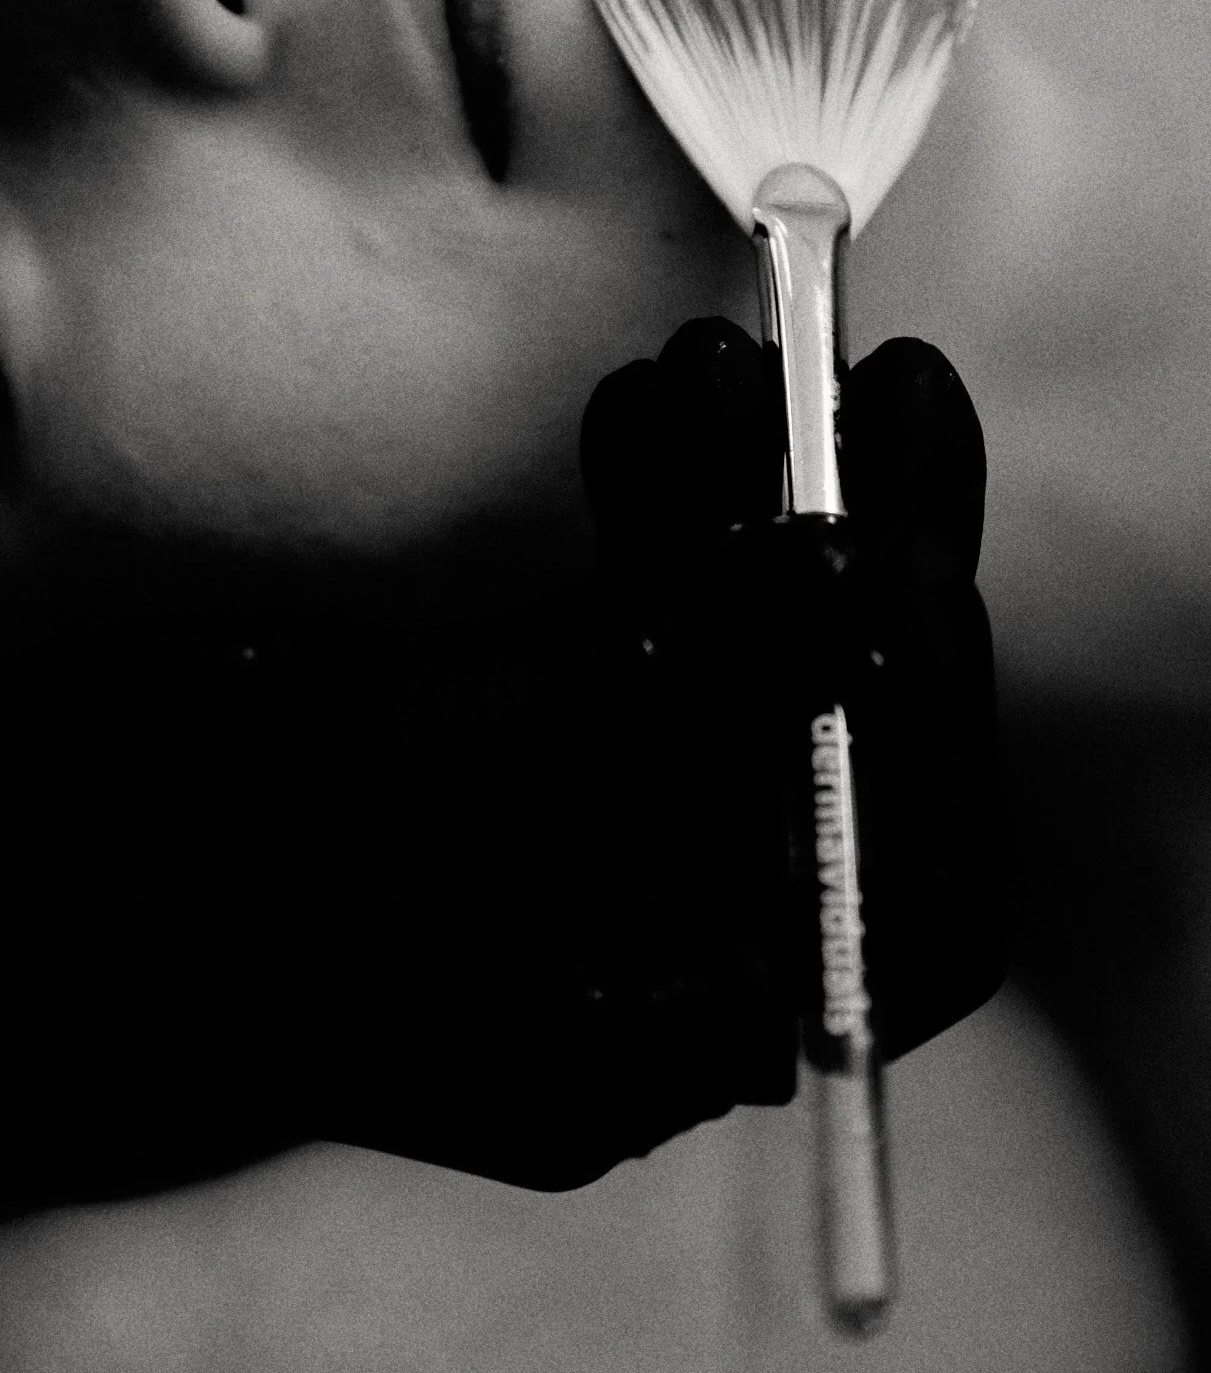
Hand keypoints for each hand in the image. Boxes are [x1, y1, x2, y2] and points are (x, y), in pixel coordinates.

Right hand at [0, 321, 1002, 1211]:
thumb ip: (651, 675)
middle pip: (827, 744)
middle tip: (895, 388)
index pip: (893, 910)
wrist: (62, 875)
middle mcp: (655, 950)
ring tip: (746, 357)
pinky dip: (644, 521)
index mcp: (656, 1041)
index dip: (937, 739)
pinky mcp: (542, 750)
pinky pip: (634, 629)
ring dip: (747, 500)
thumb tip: (853, 585)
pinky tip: (650, 405)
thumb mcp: (441, 754)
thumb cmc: (198, 879)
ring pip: (735, 658)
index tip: (930, 573)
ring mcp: (601, 843)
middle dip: (861, 557)